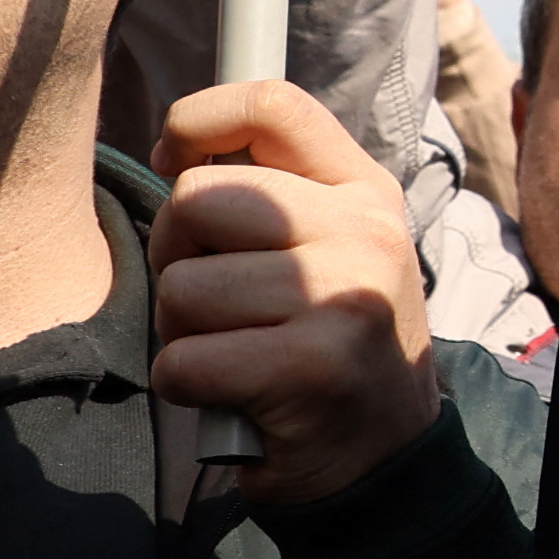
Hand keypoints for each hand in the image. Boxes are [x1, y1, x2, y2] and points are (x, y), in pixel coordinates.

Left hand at [151, 82, 438, 503]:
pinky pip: (183, 360)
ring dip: (183, 332)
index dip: (194, 123)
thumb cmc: (330, 343)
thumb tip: (173, 149)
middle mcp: (364, 233)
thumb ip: (274, 191)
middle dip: (176, 254)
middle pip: (197, 199)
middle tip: (217, 299)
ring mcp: (342, 298)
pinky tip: (232, 395)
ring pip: (181, 287)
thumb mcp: (332, 247)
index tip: (174, 164)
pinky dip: (188, 386)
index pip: (270, 105)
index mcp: (364, 192)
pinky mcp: (309, 367)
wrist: (384, 453)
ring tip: (236, 351)